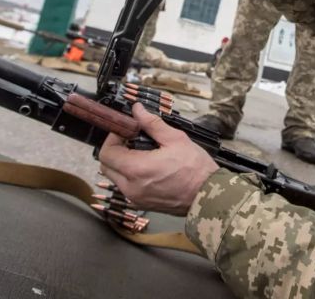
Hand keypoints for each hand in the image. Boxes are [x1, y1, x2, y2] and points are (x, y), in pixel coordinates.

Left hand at [98, 102, 218, 215]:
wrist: (207, 195)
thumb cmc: (195, 167)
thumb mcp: (175, 139)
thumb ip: (152, 124)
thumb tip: (137, 109)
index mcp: (136, 169)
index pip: (107, 153)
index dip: (112, 138)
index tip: (126, 131)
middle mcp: (130, 187)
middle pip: (106, 166)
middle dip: (115, 150)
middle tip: (132, 140)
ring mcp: (134, 198)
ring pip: (114, 177)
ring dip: (121, 163)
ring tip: (141, 153)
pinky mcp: (141, 204)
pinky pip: (125, 187)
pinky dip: (129, 175)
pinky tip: (147, 167)